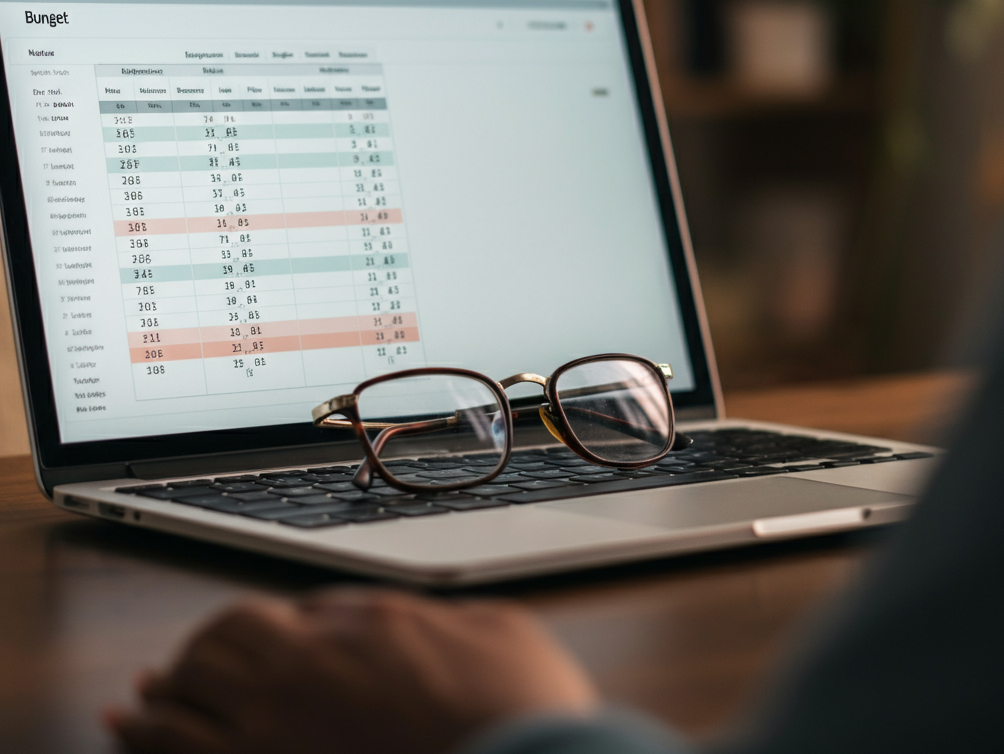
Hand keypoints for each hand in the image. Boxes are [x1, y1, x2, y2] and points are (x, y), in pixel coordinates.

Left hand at [105, 588, 598, 753]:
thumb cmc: (516, 701)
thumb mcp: (485, 624)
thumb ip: (417, 615)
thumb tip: (367, 615)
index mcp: (350, 633)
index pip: (265, 618)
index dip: (241, 631)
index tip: (238, 643)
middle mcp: (300, 682)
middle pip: (212, 654)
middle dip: (195, 656)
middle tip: (183, 667)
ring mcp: (277, 743)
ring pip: (180, 711)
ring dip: (157, 701)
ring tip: (141, 699)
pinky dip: (150, 743)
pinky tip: (133, 730)